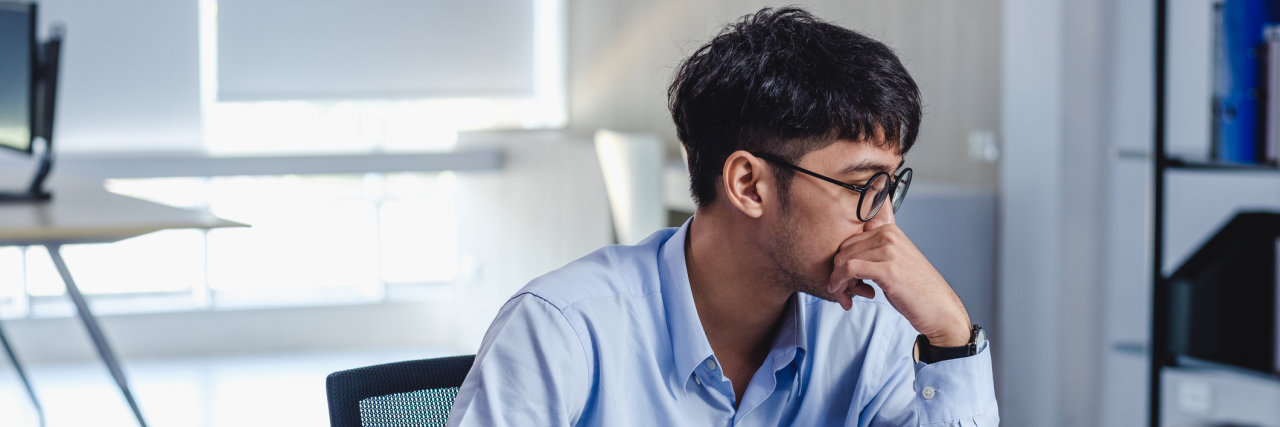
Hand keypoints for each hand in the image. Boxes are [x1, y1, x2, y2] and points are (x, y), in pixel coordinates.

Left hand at [826, 223, 971, 346]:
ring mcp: (889, 250)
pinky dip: (840, 283)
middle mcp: (889, 235)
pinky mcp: (887, 269)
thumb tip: (841, 260)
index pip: (849, 241)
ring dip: (840, 283)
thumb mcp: (893, 262)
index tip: (846, 281)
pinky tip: (846, 298)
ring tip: (850, 297)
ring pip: (843, 261)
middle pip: (843, 250)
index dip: (841, 263)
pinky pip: (849, 269)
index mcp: (889, 231)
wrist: (940, 309)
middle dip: (838, 273)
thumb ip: (872, 254)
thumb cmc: (917, 290)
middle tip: (846, 292)